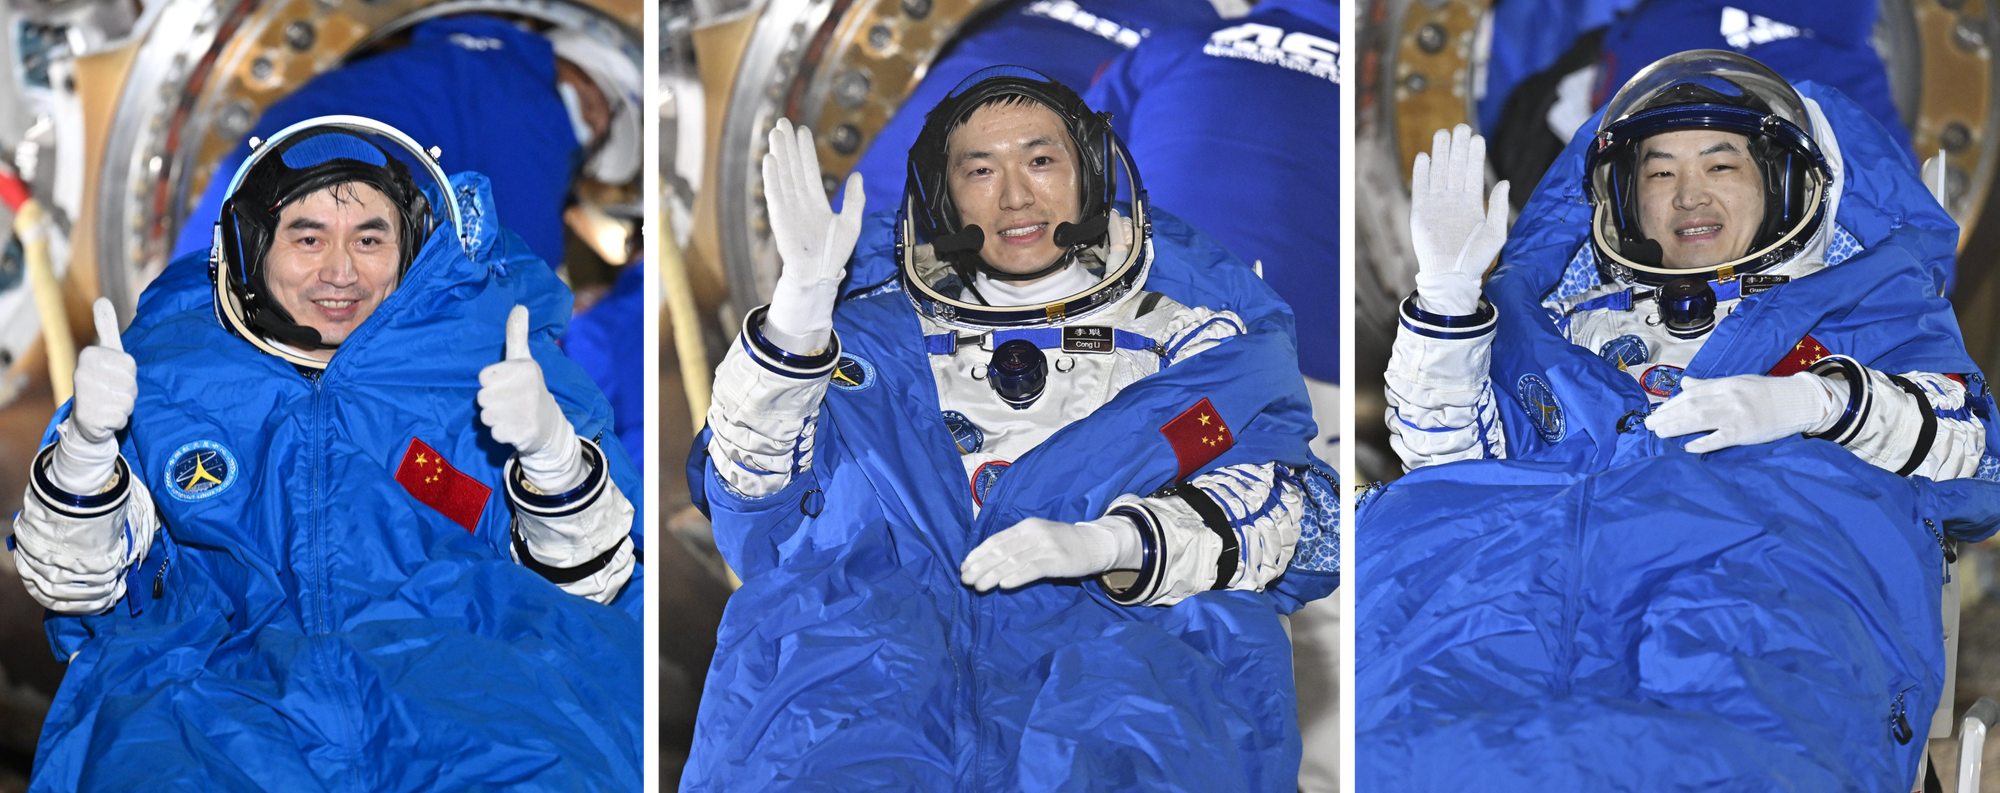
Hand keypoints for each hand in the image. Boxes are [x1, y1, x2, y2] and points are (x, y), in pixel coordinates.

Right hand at [49, 298, 135, 492]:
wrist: (85, 419)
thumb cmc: (102, 383)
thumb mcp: (106, 354)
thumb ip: (107, 328)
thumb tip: (102, 300)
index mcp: (89, 355)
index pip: (130, 364)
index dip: (129, 373)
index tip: (114, 375)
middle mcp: (82, 374)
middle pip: (131, 384)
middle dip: (128, 391)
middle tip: (112, 392)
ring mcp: (84, 397)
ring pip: (128, 402)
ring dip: (124, 406)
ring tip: (108, 404)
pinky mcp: (89, 419)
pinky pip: (122, 419)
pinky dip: (118, 421)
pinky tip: (105, 418)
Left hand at [478, 305, 583, 490]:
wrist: (549, 424)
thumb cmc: (529, 387)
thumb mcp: (523, 360)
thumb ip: (516, 334)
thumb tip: (519, 306)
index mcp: (524, 368)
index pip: (483, 377)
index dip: (491, 383)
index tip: (506, 384)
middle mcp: (527, 388)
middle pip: (481, 398)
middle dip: (491, 402)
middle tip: (509, 402)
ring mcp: (527, 412)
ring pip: (485, 417)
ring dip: (495, 418)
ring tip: (511, 415)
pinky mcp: (524, 433)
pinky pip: (495, 434)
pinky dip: (502, 434)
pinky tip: (515, 428)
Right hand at [762, 118, 864, 354]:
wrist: (820, 274)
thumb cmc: (834, 252)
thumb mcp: (852, 223)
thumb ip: (855, 199)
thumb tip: (858, 176)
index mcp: (816, 201)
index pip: (809, 169)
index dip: (805, 150)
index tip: (803, 130)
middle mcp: (800, 201)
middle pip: (793, 166)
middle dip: (788, 144)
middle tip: (783, 121)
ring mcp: (789, 207)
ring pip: (783, 174)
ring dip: (779, 153)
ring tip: (775, 132)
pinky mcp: (780, 217)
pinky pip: (775, 193)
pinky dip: (772, 176)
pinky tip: (770, 159)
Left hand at [960, 516, 1142, 591]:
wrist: (1094, 544)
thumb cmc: (1062, 543)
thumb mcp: (1037, 537)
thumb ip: (1017, 545)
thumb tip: (990, 561)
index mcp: (1025, 526)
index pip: (995, 540)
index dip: (978, 553)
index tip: (964, 566)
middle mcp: (1033, 533)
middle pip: (1000, 551)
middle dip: (979, 566)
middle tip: (965, 580)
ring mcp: (1045, 546)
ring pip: (1012, 561)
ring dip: (992, 575)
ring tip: (978, 587)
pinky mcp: (1056, 560)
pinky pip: (1032, 569)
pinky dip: (1016, 577)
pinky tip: (1004, 586)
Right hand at [1409, 124, 1509, 314]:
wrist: (1452, 276)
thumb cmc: (1477, 259)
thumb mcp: (1496, 233)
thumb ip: (1498, 207)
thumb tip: (1504, 182)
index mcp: (1472, 203)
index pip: (1473, 173)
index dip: (1475, 155)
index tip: (1477, 137)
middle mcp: (1454, 200)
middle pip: (1455, 167)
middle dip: (1457, 148)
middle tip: (1460, 127)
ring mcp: (1436, 205)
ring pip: (1438, 173)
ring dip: (1440, 154)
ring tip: (1443, 134)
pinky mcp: (1420, 212)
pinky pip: (1420, 188)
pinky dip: (1421, 173)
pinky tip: (1425, 156)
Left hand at [1646, 372, 1843, 452]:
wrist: (1797, 401)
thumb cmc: (1765, 393)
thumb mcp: (1736, 382)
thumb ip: (1708, 385)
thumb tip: (1684, 384)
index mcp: (1725, 385)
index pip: (1691, 393)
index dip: (1671, 403)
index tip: (1656, 411)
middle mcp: (1728, 398)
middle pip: (1690, 406)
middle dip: (1667, 415)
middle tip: (1649, 424)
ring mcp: (1736, 415)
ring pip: (1700, 419)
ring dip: (1677, 426)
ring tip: (1660, 433)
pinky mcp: (1745, 432)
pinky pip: (1720, 438)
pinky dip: (1702, 443)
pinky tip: (1687, 447)